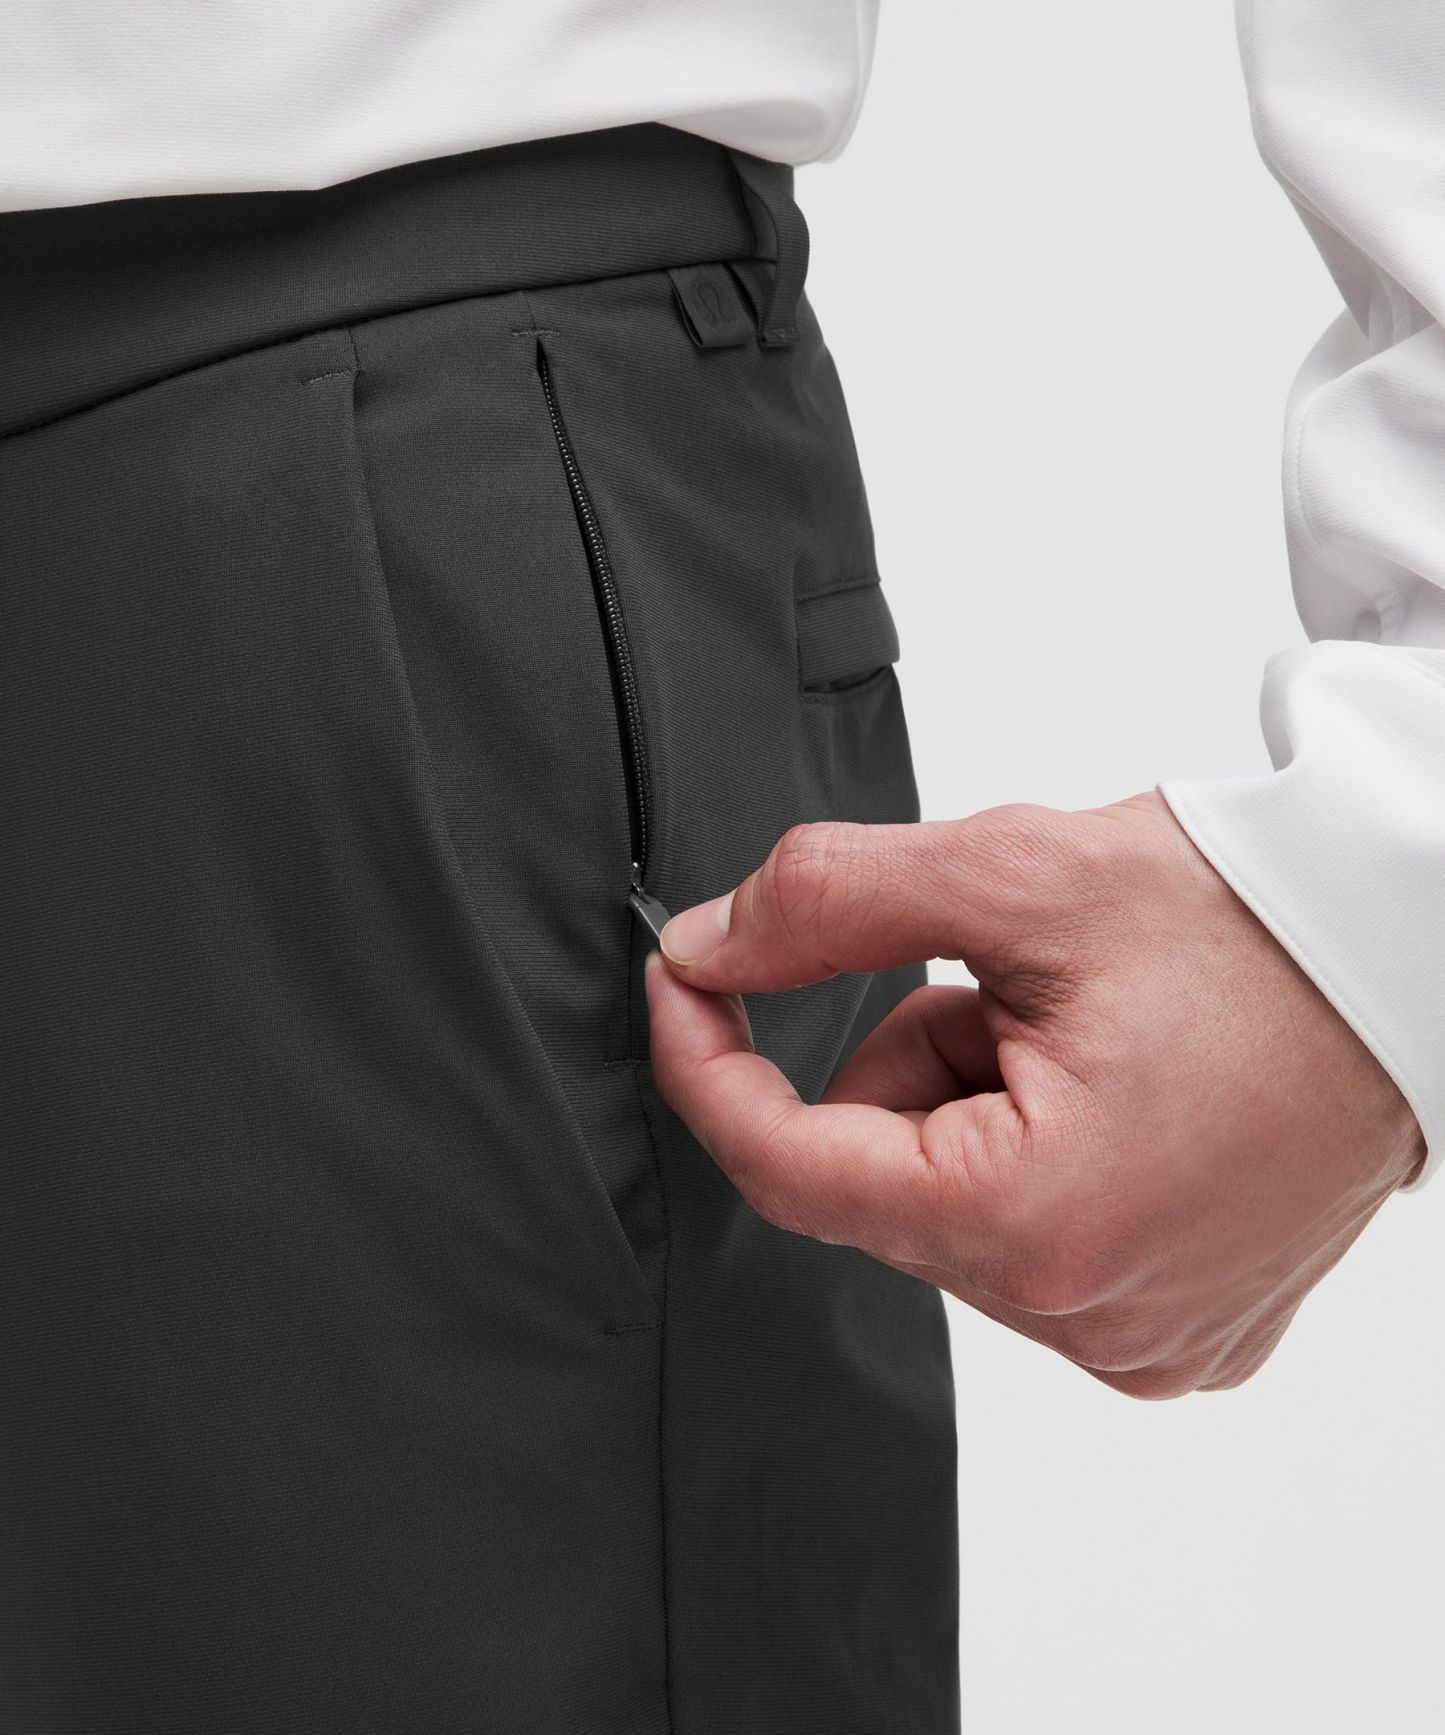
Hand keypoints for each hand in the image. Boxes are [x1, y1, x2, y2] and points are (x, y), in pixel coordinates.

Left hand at [646, 794, 1424, 1396]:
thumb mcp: (1012, 875)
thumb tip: (704, 951)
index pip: (790, 1168)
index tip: (682, 986)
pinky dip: (1035, 1161)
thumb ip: (826, 904)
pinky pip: (1030, 1247)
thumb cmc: (1244, 921)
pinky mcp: (1176, 1333)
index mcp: (1035, 1217)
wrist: (1401, 956)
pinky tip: (1123, 1100)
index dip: (710, 1067)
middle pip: (877, 1182)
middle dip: (904, 1063)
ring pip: (947, 1211)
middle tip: (1006, 988)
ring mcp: (1138, 1337)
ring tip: (1088, 1037)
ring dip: (972, 1108)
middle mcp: (1087, 1313)